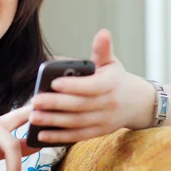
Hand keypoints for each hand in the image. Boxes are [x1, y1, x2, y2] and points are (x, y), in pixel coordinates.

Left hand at [29, 29, 154, 143]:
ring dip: (54, 122)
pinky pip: (77, 136)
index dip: (73, 85)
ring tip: (34, 117)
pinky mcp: (98, 133)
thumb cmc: (116, 79)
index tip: (54, 83)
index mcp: (111, 84)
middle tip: (35, 101)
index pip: (92, 86)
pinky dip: (59, 137)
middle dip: (56, 104)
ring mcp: (104, 121)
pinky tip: (42, 135)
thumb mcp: (111, 63)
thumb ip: (102, 50)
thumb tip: (103, 33)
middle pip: (80, 106)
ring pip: (76, 123)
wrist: (136, 103)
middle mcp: (109, 104)